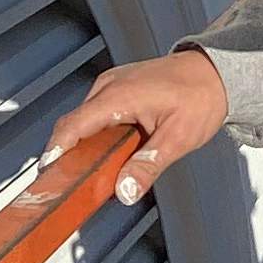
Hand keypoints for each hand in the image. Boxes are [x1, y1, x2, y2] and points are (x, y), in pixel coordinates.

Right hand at [47, 50, 229, 203]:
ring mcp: (111, 84)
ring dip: (84, 145)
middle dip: (68, 155)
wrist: (215, 71)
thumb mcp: (178, 138)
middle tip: (71, 184)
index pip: (72, 126)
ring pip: (84, 120)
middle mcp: (108, 86)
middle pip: (73, 125)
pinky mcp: (117, 88)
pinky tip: (109, 153)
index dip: (55, 151)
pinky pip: (95, 113)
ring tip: (92, 173)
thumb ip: (148, 165)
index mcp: (118, 95)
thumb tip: (125, 190)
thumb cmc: (201, 96)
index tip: (47, 174)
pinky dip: (95, 134)